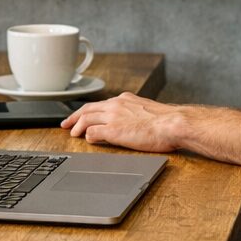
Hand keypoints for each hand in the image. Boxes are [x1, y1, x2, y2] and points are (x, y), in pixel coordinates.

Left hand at [61, 93, 185, 152]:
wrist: (175, 124)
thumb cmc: (169, 122)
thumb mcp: (148, 110)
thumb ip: (135, 112)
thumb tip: (132, 120)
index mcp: (125, 99)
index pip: (99, 104)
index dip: (87, 111)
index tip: (81, 116)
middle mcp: (116, 105)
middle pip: (87, 109)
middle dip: (74, 117)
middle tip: (66, 124)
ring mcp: (113, 117)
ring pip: (86, 119)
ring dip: (77, 127)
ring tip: (72, 134)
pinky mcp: (113, 130)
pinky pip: (92, 132)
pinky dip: (88, 136)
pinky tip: (88, 141)